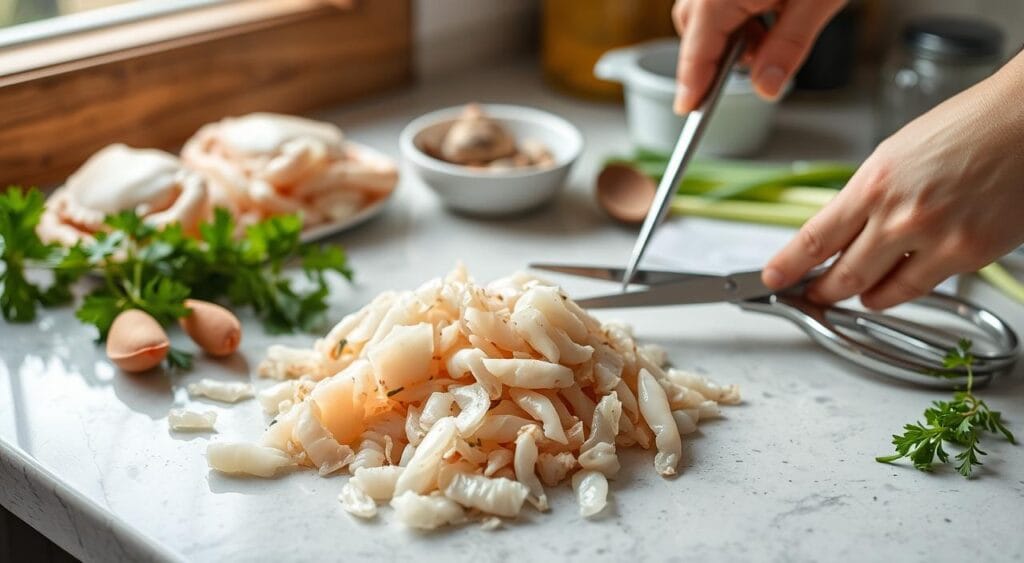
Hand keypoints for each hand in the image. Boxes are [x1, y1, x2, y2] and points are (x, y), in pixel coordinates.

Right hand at [672, 0, 844, 113]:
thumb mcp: (816, 2)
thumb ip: (788, 48)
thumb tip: (766, 87)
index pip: (696, 51)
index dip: (693, 85)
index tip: (687, 109)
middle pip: (696, 30)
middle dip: (724, 55)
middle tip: (764, 67)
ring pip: (707, 11)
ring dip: (736, 31)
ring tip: (778, 28)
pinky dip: (740, 8)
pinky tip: (772, 7)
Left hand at [762, 53, 1023, 308]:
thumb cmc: (967, 127)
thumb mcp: (895, 155)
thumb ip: (867, 197)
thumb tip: (840, 231)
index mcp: (873, 183)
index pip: (815, 238)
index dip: (786, 265)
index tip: (771, 277)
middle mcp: (898, 215)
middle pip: (841, 275)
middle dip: (820, 290)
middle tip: (811, 293)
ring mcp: (934, 239)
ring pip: (878, 292)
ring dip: (859, 298)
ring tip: (852, 294)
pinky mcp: (967, 255)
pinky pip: (919, 289)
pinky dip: (899, 294)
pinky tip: (893, 289)